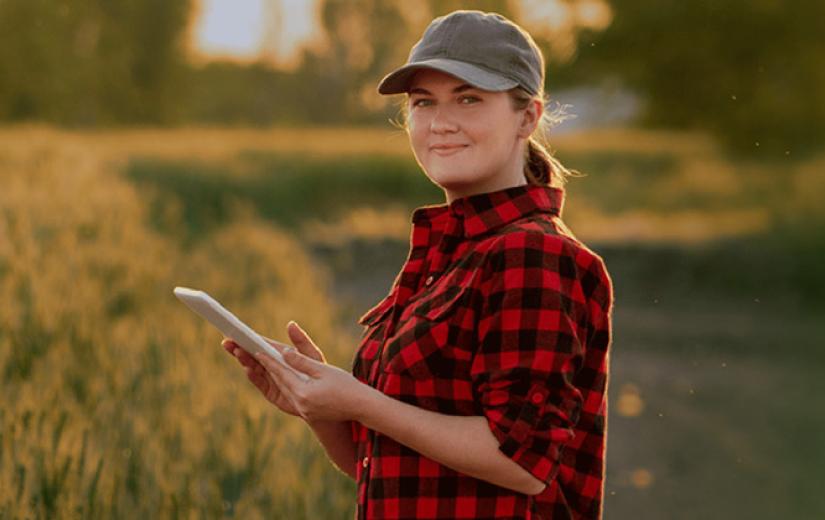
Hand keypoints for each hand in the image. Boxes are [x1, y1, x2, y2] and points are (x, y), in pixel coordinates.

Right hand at [222, 320, 324, 416]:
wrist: (324, 400)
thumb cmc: (320, 374)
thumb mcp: (312, 355)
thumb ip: (301, 341)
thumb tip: (291, 324)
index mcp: (280, 353)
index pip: (261, 343)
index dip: (249, 337)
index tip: (236, 330)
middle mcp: (273, 365)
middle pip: (253, 355)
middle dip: (239, 347)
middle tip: (227, 341)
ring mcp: (271, 379)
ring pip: (253, 367)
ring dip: (244, 359)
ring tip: (236, 351)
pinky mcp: (271, 393)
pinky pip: (260, 383)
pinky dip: (253, 376)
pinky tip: (248, 368)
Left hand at [252, 322, 373, 423]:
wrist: (362, 407)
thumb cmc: (346, 385)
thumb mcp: (323, 369)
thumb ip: (302, 362)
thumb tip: (284, 353)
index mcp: (303, 393)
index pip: (281, 373)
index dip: (268, 360)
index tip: (257, 350)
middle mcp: (300, 404)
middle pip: (279, 382)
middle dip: (266, 367)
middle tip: (253, 354)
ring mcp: (304, 411)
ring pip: (284, 390)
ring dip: (273, 377)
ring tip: (262, 364)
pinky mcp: (308, 413)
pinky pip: (292, 396)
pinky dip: (285, 385)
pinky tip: (280, 377)